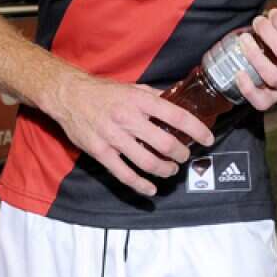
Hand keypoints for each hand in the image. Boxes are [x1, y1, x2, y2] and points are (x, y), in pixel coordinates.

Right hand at [51, 72, 213, 197]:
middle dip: (181, 154)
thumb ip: (155, 97)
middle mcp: (129, 119)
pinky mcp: (101, 152)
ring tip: (170, 169)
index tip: (208, 138)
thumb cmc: (102, 92)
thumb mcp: (132, 87)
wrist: (69, 96)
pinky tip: (151, 189)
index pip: (177, 117)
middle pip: (166, 144)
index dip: (197, 130)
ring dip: (165, 169)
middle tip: (185, 156)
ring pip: (148, 162)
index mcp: (140, 101)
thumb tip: (177, 101)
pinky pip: (125, 175)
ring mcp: (114, 137)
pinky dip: (141, 185)